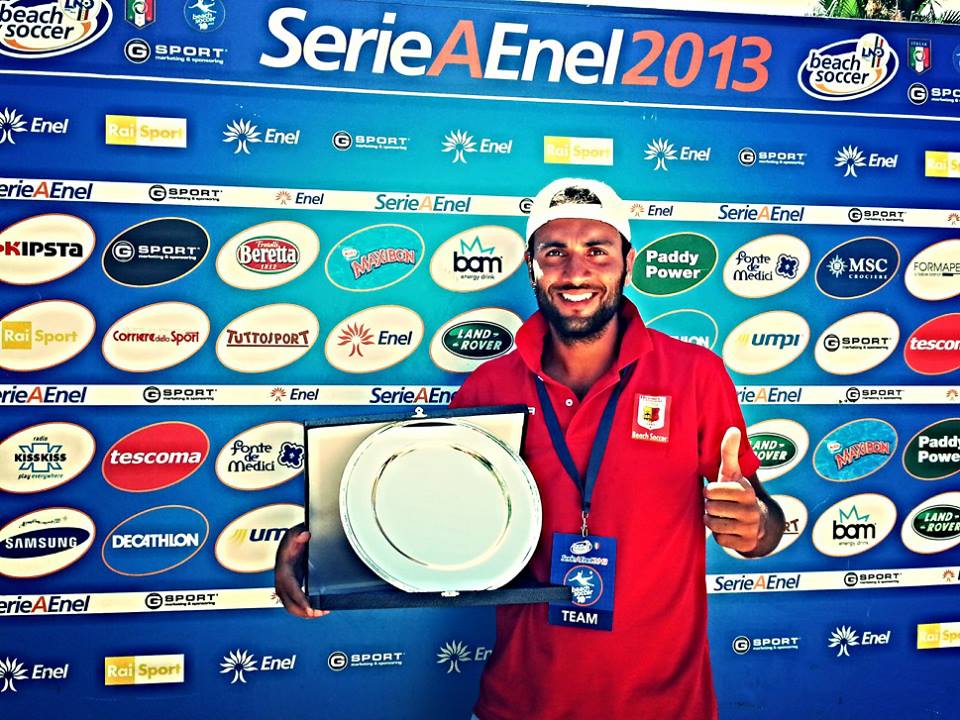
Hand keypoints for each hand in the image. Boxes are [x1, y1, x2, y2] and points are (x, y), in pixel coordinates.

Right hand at [274, 523, 328, 618]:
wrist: (289, 543)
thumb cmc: (292, 539)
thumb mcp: (296, 533)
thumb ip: (300, 534)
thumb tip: (305, 535)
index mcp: (283, 569)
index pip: (291, 588)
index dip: (300, 600)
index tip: (309, 608)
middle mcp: (282, 581)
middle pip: (289, 603)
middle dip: (303, 611)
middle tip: (319, 613)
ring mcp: (286, 586)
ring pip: (291, 606)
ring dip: (304, 613)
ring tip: (321, 613)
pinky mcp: (292, 588)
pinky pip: (295, 602)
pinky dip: (304, 608)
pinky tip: (316, 609)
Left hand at [704, 427, 765, 554]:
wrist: (758, 520)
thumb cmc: (736, 492)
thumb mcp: (733, 472)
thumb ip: (729, 452)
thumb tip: (733, 428)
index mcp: (745, 490)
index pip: (711, 491)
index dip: (709, 491)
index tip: (717, 491)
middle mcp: (751, 510)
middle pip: (710, 509)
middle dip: (711, 507)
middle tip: (720, 505)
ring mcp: (751, 528)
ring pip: (714, 525)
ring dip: (713, 521)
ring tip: (723, 515)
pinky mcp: (747, 544)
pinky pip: (720, 541)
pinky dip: (720, 536)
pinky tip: (728, 529)